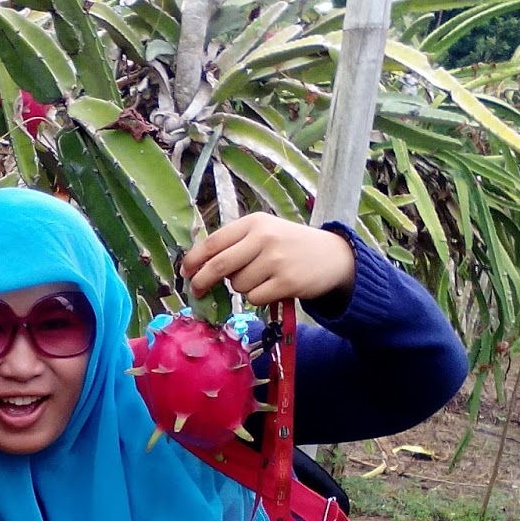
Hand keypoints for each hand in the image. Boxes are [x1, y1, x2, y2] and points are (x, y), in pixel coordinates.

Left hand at [182, 213, 354, 306]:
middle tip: (197, 290)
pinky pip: (254, 298)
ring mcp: (276, 260)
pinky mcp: (286, 282)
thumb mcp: (265, 232)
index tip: (185, 271)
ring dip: (242, 287)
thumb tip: (198, 266)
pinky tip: (273, 287)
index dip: (194, 259)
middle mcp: (264, 238)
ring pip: (238, 285)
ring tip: (262, 278)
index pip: (214, 241)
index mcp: (254, 222)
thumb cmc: (291, 245)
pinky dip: (257, 297)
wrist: (334, 257)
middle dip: (202, 281)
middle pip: (219, 266)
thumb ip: (236, 244)